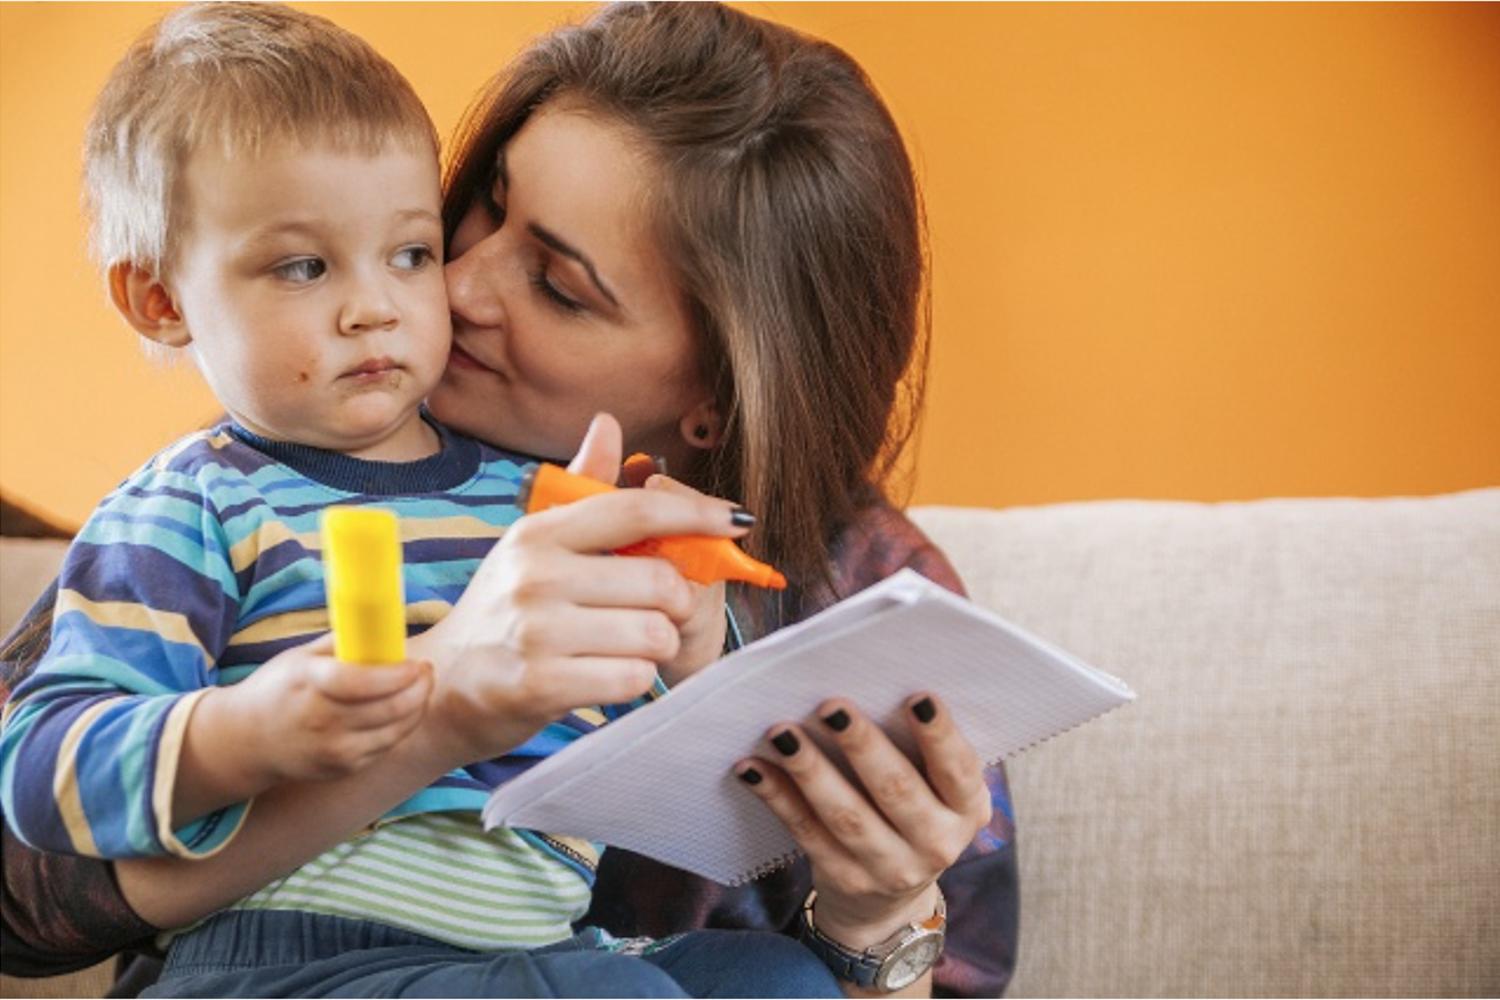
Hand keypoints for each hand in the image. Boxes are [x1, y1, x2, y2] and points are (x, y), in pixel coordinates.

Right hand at [220, 635, 433, 782]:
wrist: (247, 741)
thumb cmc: (277, 689)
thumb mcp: (300, 657)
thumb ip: (340, 642)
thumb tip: (381, 627)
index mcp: (311, 684)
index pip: (364, 682)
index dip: (399, 674)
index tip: (417, 662)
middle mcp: (322, 720)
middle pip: (389, 708)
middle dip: (419, 688)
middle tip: (427, 671)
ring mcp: (333, 750)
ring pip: (395, 731)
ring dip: (417, 708)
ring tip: (422, 688)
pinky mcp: (342, 769)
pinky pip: (385, 748)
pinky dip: (400, 728)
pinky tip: (403, 711)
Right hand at [410, 414, 750, 769]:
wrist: (444, 687)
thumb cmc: (504, 610)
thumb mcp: (535, 543)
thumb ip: (582, 487)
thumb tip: (608, 422)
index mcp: (540, 532)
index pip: (636, 509)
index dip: (697, 512)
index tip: (737, 520)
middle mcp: (536, 574)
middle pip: (661, 580)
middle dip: (677, 603)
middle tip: (659, 614)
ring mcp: (537, 630)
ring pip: (655, 633)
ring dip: (657, 646)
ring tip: (627, 647)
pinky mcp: (540, 684)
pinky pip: (633, 677)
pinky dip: (636, 680)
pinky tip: (610, 676)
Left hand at [734, 693, 990, 951]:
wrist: (890, 900)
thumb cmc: (914, 810)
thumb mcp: (939, 789)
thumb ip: (922, 749)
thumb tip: (874, 682)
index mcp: (966, 809)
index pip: (958, 769)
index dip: (939, 735)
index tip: (917, 696)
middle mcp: (936, 843)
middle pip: (896, 790)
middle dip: (862, 745)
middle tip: (830, 707)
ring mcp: (889, 868)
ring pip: (845, 815)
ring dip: (810, 769)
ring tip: (781, 732)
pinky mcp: (845, 878)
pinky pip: (805, 832)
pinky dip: (777, 797)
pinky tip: (752, 767)